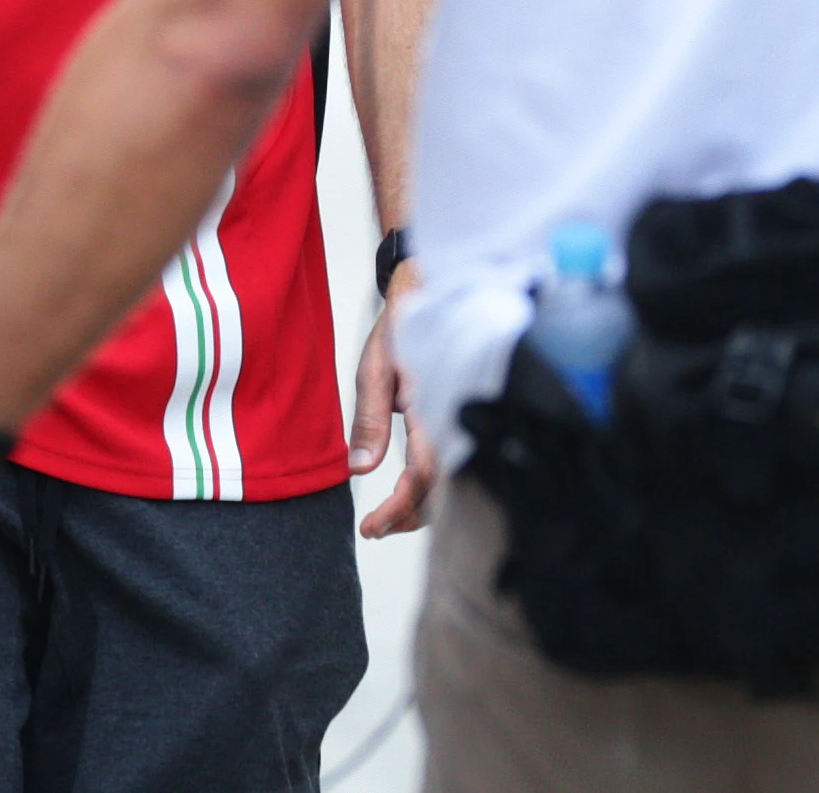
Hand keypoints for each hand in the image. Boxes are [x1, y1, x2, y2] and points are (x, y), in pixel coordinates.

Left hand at [348, 262, 436, 538]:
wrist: (435, 288)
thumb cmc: (406, 323)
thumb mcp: (376, 368)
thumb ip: (370, 419)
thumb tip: (359, 469)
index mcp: (435, 405)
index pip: (422, 475)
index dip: (398, 509)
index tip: (371, 528)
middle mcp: (453, 415)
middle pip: (441, 488)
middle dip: (409, 517)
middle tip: (374, 529)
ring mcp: (459, 415)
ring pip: (449, 480)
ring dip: (420, 505)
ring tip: (387, 518)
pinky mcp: (457, 414)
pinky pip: (450, 461)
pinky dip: (431, 485)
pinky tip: (409, 490)